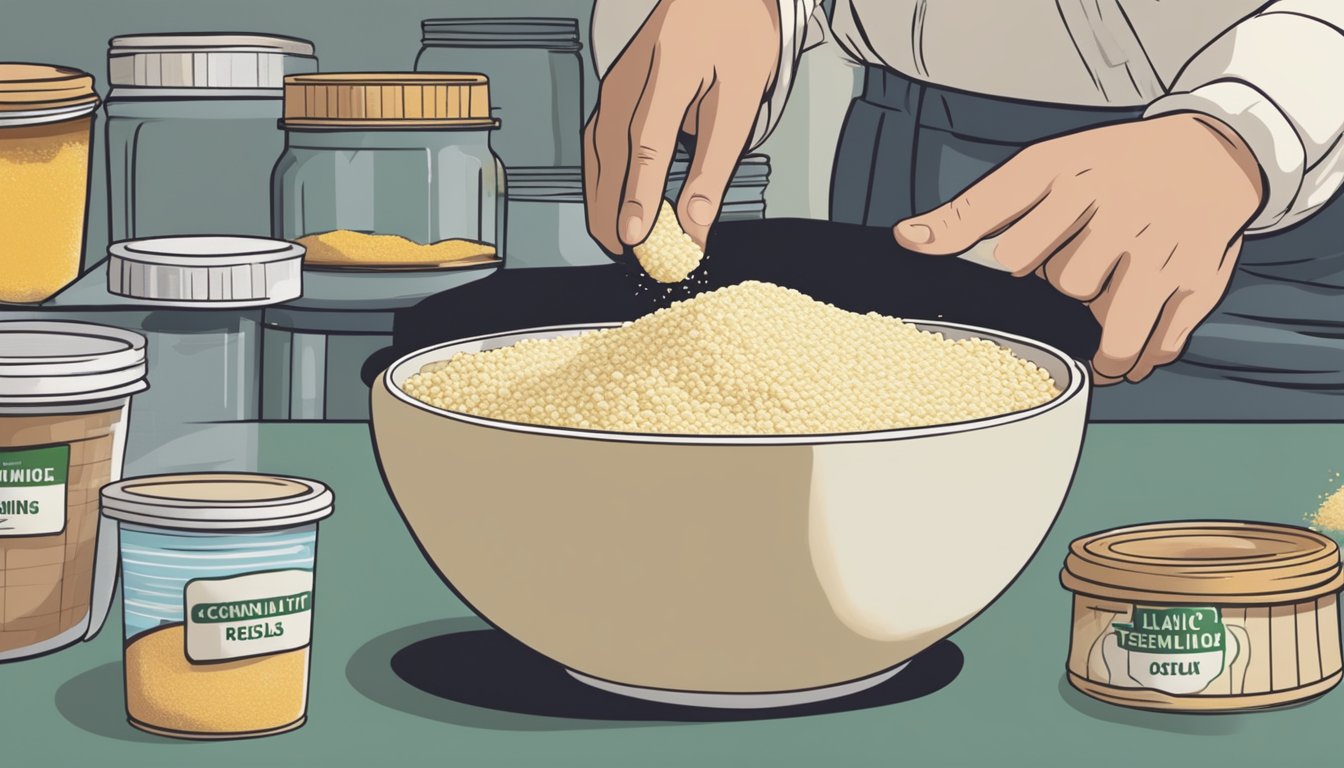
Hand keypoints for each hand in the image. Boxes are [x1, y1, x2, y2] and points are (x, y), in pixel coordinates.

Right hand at [583, 0, 778, 253]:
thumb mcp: (742, 98)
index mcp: (670, 69)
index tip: (635, 237)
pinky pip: (596, 142)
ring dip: (600, 198)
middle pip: (610, 153)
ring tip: (613, 241)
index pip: (648, 142)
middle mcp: (629, 78)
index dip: (639, 193)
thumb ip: (716, 164)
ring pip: (596, 151)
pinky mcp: (611, 92)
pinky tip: (607, 203)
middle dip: (612, 209)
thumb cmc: (737, 37)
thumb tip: (697, 226)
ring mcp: (614, 84)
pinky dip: (600, 178)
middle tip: (626, 257)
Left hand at [894, 114, 1264, 383]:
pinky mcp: (1198, 284)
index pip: (1015, 251)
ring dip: (1104, 352)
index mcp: (1073, 182)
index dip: (1017, 261)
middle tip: (1087, 268)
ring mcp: (1163, 254)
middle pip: (1067, 288)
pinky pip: (1160, 346)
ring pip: (1113, 333)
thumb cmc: (1113, 166)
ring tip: (1099, 346)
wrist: (1211, 154)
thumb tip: (908, 239)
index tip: (1026, 257)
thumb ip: (973, 211)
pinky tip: (1132, 348)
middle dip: (1071, 288)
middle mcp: (1121, 216)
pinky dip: (1142, 360)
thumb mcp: (1040, 168)